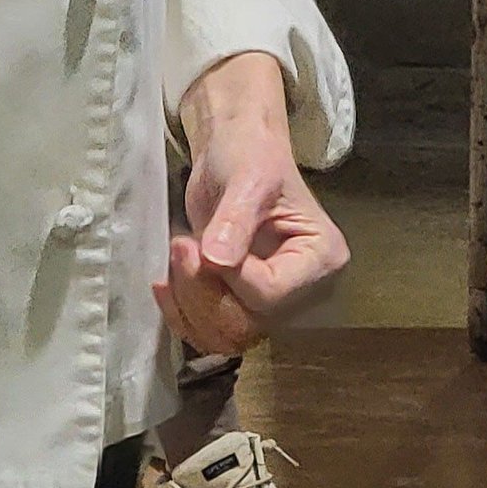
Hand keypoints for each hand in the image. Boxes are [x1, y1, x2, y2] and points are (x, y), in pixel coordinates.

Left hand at [157, 51, 347, 357]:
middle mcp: (302, 291)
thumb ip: (236, 219)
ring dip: (188, 306)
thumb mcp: (248, 177)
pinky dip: (181, 315)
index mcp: (320, 258)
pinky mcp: (240, 303)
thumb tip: (217, 261)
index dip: (229, 277)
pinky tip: (166, 282)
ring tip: (175, 259)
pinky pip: (210, 333)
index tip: (196, 243)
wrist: (232, 150)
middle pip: (247, 324)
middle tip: (181, 247)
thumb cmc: (250, 153)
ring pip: (225, 337)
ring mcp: (270, 303)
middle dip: (203, 293)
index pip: (271, 293)